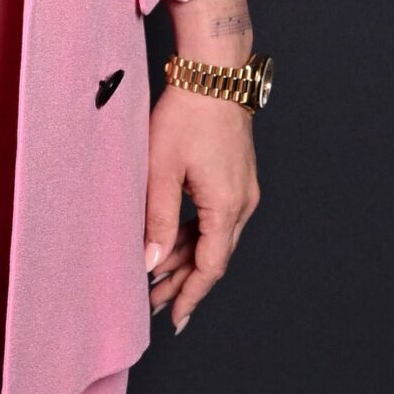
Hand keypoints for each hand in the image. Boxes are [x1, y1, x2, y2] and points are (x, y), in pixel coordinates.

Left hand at [143, 0, 262, 332]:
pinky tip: (172, 242)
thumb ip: (157, 219)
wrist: (213, 75)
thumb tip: (152, 261)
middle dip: (183, 282)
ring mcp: (242, 191)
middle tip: (153, 302)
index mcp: (227, 207)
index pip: (210, 267)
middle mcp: (242, 203)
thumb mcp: (161, 170)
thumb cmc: (186, 115)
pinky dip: (194, 234)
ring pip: (214, 238)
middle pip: (213, 256)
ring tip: (156, 277)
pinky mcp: (235, 178)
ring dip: (187, 258)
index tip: (173, 318)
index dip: (190, 295)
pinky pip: (215, 218)